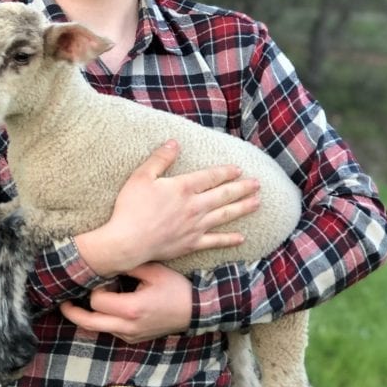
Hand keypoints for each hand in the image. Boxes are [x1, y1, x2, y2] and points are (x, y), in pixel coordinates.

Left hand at [59, 263, 192, 343]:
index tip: (104, 278)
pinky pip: (110, 331)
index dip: (95, 289)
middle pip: (89, 323)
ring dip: (90, 315)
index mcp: (132, 309)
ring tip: (87, 300)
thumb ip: (127, 266)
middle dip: (72, 312)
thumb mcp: (153, 270)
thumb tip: (106, 261)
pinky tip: (109, 305)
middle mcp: (128, 328)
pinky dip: (103, 319)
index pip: (97, 302)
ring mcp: (130, 337)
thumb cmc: (175, 289)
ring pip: (98, 328)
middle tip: (62, 301)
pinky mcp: (133, 340)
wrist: (196, 311)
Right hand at [75, 139, 260, 275]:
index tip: (239, 169)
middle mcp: (194, 206)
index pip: (210, 177)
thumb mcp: (141, 176)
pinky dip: (229, 239)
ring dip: (242, 208)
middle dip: (242, 188)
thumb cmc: (131, 207)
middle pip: (224, 194)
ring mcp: (195, 226)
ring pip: (225, 215)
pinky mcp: (191, 244)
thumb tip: (174, 142)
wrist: (128, 241)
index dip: (226, 172)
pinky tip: (241, 238)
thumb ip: (160, 159)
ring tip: (257, 203)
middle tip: (257, 184)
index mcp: (183, 187)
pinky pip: (215, 241)